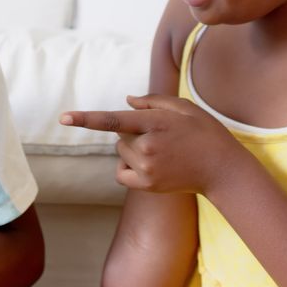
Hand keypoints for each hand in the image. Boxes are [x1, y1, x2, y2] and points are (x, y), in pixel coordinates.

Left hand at [60, 94, 242, 194]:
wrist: (223, 169)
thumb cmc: (205, 133)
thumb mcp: (184, 107)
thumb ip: (153, 101)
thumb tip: (126, 101)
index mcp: (156, 123)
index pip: (113, 120)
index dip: (86, 119)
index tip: (63, 117)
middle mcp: (148, 147)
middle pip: (119, 134)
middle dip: (132, 130)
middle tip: (161, 134)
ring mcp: (147, 168)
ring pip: (121, 152)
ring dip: (132, 148)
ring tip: (161, 149)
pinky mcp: (147, 185)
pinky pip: (121, 173)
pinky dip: (127, 166)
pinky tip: (148, 164)